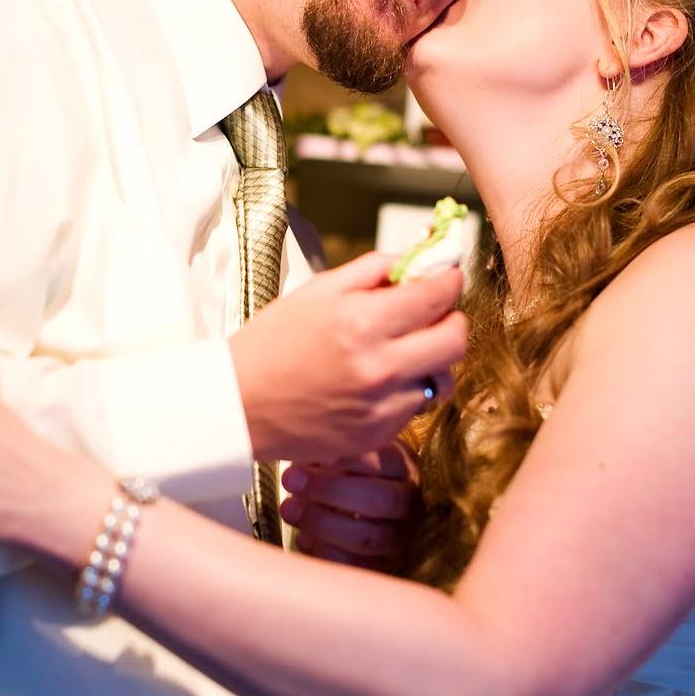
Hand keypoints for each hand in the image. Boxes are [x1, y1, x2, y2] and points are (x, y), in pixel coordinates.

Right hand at [230, 251, 465, 463]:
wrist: (237, 405)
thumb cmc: (271, 343)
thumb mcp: (317, 291)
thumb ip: (372, 270)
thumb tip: (416, 260)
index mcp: (362, 321)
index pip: (439, 295)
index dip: (449, 281)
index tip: (445, 279)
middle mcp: (379, 366)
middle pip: (456, 340)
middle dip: (452, 320)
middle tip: (434, 316)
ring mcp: (381, 405)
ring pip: (442, 378)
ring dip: (432, 361)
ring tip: (403, 353)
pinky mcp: (378, 434)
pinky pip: (416, 408)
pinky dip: (407, 392)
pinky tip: (378, 383)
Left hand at [280, 441, 419, 568]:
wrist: (357, 505)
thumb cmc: (343, 471)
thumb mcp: (341, 450)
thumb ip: (330, 447)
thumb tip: (311, 447)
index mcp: (401, 466)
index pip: (382, 460)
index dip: (345, 458)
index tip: (310, 453)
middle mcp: (408, 502)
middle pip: (380, 500)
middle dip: (331, 490)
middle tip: (291, 480)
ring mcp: (398, 536)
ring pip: (367, 537)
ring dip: (322, 524)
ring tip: (289, 508)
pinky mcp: (381, 564)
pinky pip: (355, 566)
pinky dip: (324, 552)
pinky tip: (303, 537)